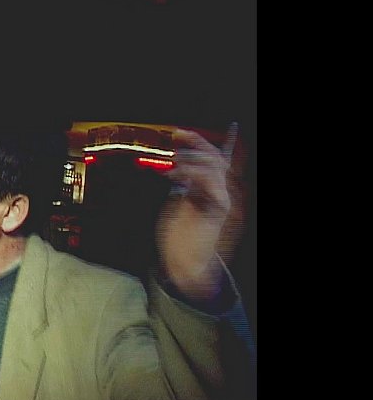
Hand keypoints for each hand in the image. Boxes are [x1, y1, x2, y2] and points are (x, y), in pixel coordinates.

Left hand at [155, 123, 238, 301]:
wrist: (189, 267)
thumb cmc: (183, 239)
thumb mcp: (183, 206)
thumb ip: (186, 186)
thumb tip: (179, 165)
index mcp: (217, 192)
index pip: (217, 160)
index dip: (204, 142)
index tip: (182, 132)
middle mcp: (225, 195)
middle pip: (218, 158)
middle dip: (198, 143)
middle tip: (177, 136)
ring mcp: (224, 202)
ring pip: (216, 167)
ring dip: (193, 159)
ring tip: (174, 166)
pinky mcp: (219, 211)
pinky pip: (212, 184)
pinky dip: (195, 174)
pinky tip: (179, 175)